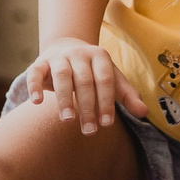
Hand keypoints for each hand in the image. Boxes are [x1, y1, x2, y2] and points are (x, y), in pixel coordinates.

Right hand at [24, 36, 146, 134]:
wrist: (67, 47)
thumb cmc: (94, 71)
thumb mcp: (112, 79)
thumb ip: (127, 95)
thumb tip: (144, 112)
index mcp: (100, 56)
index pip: (105, 80)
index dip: (106, 102)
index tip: (107, 124)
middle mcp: (79, 54)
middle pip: (84, 81)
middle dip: (87, 107)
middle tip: (89, 131)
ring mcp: (59, 57)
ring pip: (62, 76)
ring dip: (64, 99)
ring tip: (67, 120)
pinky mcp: (40, 63)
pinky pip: (36, 72)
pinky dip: (35, 86)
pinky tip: (37, 102)